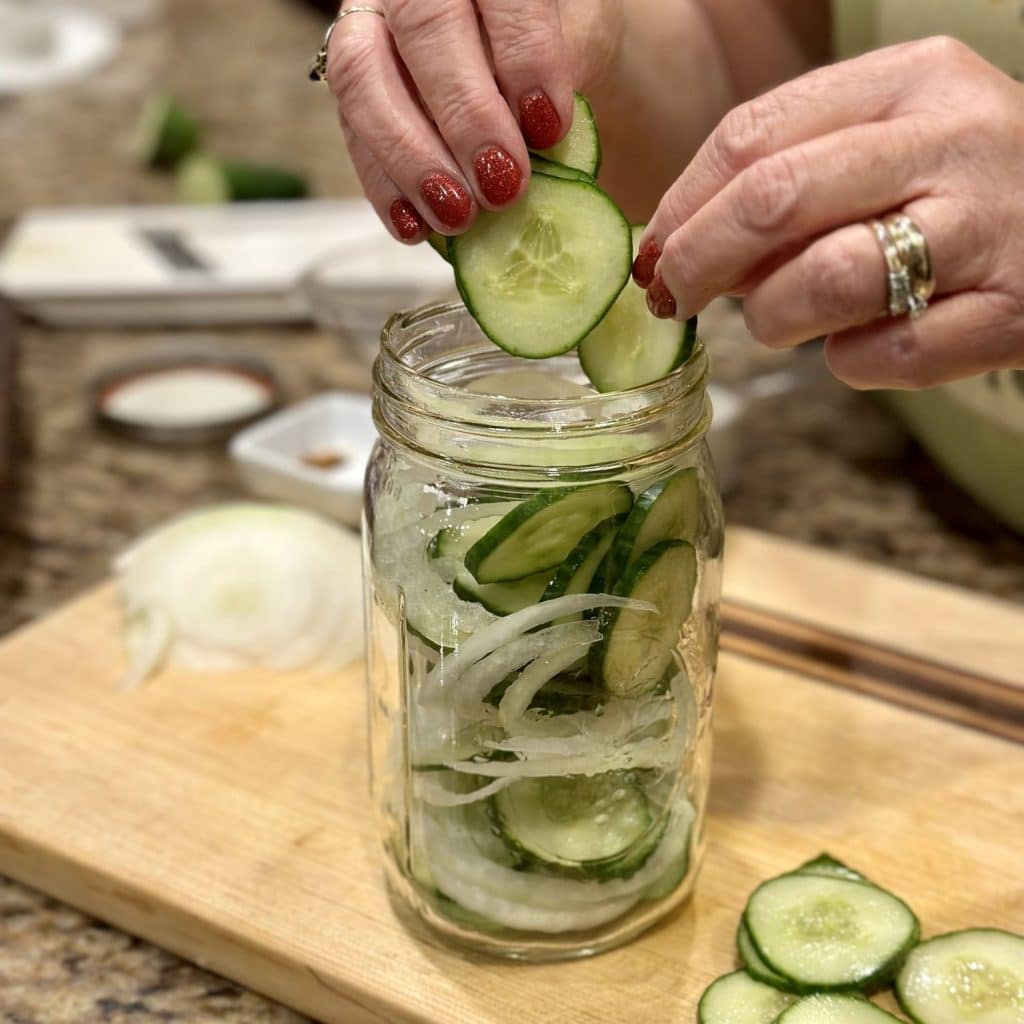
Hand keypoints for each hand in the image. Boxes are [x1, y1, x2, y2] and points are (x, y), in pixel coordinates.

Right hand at [325, 0, 619, 241]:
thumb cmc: (566, 46)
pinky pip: (350, 129)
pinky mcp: (353, 85)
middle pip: (421, 22)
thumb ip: (569, 67)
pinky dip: (383, 185)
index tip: (549, 127)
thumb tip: (537, 132)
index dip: (523, 55)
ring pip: (360, 72)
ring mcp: (372, 24)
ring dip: (410, 155)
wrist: (536, 68)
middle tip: (503, 184)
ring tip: (458, 215)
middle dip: (463, 112)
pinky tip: (416, 227)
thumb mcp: (588, 42)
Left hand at [634, 37, 1023, 388]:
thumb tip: (674, 242)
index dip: (681, 203)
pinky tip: (869, 343)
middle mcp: (954, 140)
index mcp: (910, 80)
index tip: (653, 251)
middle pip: (773, 200)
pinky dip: (854, 362)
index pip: (751, 134)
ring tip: (783, 320)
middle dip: (697, 260)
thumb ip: (794, 171)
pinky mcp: (1013, 313)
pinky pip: (888, 356)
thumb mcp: (890, 142)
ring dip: (775, 317)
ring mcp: (990, 227)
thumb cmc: (962, 188)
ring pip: (827, 280)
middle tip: (674, 297)